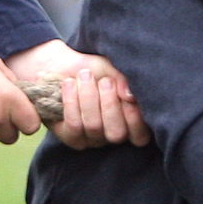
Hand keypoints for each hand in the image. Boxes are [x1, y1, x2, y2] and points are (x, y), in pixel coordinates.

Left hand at [7, 41, 147, 148]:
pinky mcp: (70, 137)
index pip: (140, 136)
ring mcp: (92, 139)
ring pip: (94, 126)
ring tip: (84, 76)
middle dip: (110, 104)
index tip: (125, 94)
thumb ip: (125, 80)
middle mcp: (112, 135)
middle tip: (104, 81)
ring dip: (89, 97)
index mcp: (130, 122)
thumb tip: (130, 96)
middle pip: (116, 134)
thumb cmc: (95, 69)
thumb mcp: (113, 69)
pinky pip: (74, 126)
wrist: (62, 64)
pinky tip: (69, 84)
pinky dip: (72, 102)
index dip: (134, 118)